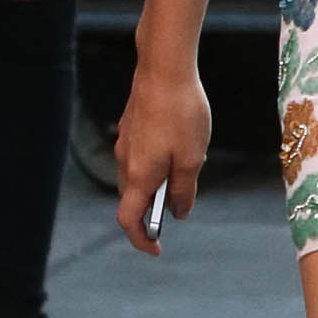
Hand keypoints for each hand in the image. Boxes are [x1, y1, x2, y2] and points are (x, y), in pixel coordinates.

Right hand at [115, 59, 211, 252]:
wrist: (164, 68)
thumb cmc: (181, 113)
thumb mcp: (192, 158)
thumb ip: (184, 190)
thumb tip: (179, 212)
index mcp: (139, 175)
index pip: (129, 220)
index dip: (141, 239)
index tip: (157, 249)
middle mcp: (125, 161)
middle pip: (134, 198)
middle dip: (154, 208)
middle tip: (182, 203)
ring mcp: (126, 142)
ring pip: (138, 175)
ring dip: (159, 182)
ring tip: (188, 167)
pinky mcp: (132, 126)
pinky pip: (141, 155)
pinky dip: (157, 163)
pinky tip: (180, 144)